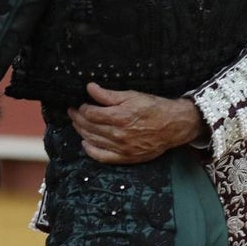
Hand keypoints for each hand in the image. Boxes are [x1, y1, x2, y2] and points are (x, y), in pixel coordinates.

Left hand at [68, 83, 204, 163]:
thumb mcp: (131, 96)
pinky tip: (85, 143)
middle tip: (72, 112)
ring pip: (93, 140)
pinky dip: (90, 150)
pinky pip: (102, 157)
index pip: (90, 114)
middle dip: (77, 118)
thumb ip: (108, 94)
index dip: (81, 108)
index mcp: (120, 116)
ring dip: (81, 131)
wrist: (174, 125)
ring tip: (77, 123)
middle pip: (89, 127)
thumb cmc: (153, 108)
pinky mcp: (127, 157)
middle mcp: (119, 134)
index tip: (79, 104)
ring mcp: (122, 147)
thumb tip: (89, 88)